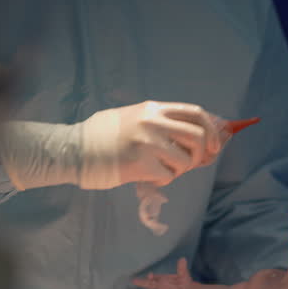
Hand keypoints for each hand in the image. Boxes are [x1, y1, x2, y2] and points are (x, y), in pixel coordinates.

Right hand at [1, 100, 228, 189]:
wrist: (74, 150)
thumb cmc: (103, 136)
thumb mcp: (134, 118)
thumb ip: (162, 124)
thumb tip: (198, 139)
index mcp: (153, 108)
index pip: (196, 113)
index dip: (211, 130)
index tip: (213, 145)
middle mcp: (154, 122)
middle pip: (197, 137)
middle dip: (200, 155)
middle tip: (189, 164)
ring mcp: (149, 142)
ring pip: (186, 160)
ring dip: (179, 170)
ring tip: (161, 169)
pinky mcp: (142, 164)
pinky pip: (168, 176)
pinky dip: (163, 180)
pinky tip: (147, 176)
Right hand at [132, 257, 193, 288]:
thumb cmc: (185, 281)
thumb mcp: (183, 274)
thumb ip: (181, 268)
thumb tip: (183, 259)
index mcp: (163, 279)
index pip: (155, 277)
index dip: (152, 277)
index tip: (150, 276)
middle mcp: (161, 287)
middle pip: (149, 285)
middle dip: (142, 283)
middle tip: (133, 281)